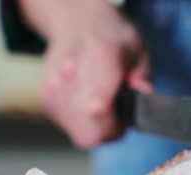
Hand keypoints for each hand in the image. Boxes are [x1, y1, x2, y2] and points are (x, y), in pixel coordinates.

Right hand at [21, 0, 151, 147]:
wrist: (77, 23)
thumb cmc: (111, 39)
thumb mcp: (138, 50)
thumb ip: (143, 74)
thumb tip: (144, 92)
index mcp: (99, 56)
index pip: (97, 107)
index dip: (113, 126)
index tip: (123, 121)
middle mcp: (70, 73)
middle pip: (89, 132)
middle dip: (111, 131)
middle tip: (118, 115)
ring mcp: (54, 88)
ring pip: (81, 134)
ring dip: (97, 129)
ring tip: (104, 105)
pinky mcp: (46, 99)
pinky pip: (70, 128)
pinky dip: (84, 123)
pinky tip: (88, 102)